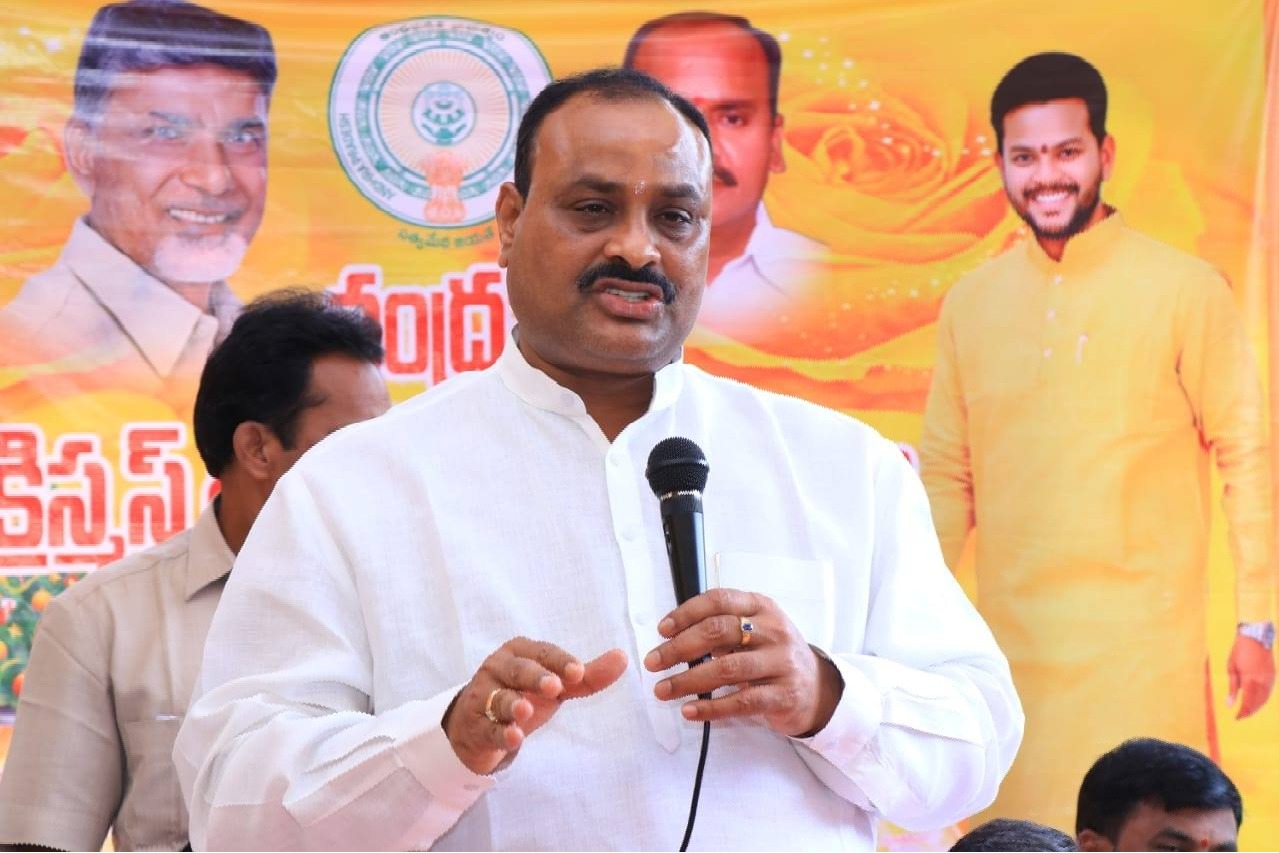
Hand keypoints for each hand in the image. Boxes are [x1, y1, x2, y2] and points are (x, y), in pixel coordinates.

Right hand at [443, 638, 627, 773]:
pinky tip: (514, 737)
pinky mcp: (475, 725)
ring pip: (499, 698)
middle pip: (518, 669)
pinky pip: (489, 728)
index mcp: (520, 652)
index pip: (543, 652)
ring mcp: (484, 696)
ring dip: (513, 704)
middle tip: (555, 687)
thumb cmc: (523, 695)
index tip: (578, 672)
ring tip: (526, 711)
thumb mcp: (555, 685)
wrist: (479, 725)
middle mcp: (498, 667)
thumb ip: (587, 676)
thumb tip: (623, 658)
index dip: (560, 661)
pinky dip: (501, 733)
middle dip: (536, 677)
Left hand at [644, 588, 842, 736]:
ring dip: (688, 680)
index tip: (662, 629)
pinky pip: (742, 702)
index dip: (687, 612)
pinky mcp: (784, 695)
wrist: (818, 689)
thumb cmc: (773, 656)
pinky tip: (690, 710)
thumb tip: (672, 638)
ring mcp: (782, 662)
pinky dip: (712, 707)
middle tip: (653, 662)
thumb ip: (721, 629)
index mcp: (762, 607)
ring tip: (663, 689)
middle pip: (719, 631)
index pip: (720, 600)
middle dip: (679, 647)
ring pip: (728, 668)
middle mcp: (774, 630)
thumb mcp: (755, 630)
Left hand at [1227, 634, 1274, 719]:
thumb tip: (1229, 704)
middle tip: (1241, 716)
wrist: (1255, 638)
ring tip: (1248, 711)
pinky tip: (1257, 702)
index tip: (1236, 718)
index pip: (1247, 703)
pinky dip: (1263, 699)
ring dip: (1257, 707)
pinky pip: (1269, 692)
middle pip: (1257, 703)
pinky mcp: (1273, 676)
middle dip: (1249, 712)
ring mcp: (1269, 679)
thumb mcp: (1231, 668)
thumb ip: (1232, 688)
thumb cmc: (1239, 652)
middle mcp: (1262, 682)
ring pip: (1265, 699)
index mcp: (1249, 680)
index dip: (1242, 713)